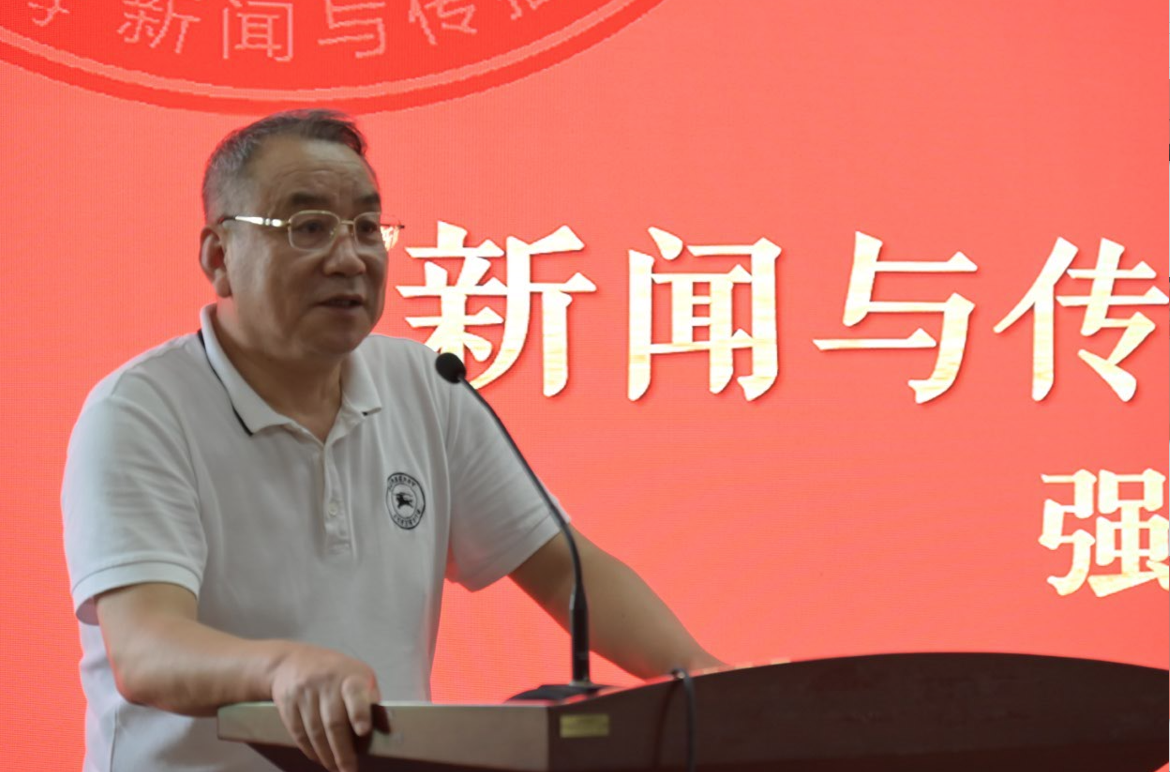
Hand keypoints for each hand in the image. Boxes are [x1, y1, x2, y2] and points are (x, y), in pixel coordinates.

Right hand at [270, 643, 380, 771]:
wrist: (291, 661)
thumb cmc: (335, 672)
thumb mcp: (357, 674)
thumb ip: (367, 698)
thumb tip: (381, 728)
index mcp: (349, 676)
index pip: (355, 694)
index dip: (359, 713)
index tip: (364, 731)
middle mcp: (326, 682)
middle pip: (333, 722)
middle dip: (343, 751)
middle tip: (349, 770)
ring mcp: (304, 693)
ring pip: (315, 732)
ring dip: (326, 755)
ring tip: (335, 768)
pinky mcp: (287, 703)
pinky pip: (299, 733)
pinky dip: (310, 750)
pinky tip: (319, 759)